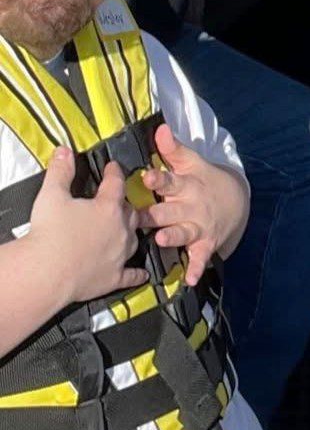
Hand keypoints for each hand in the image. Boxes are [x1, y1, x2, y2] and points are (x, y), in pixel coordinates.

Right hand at [27, 148, 147, 303]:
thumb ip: (61, 171)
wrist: (47, 272)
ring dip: (131, 232)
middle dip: (124, 204)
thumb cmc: (50, 234)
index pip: (116, 183)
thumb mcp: (52, 195)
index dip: (114, 173)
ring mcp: (120, 255)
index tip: (113, 168)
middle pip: (129, 211)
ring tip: (126, 229)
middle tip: (117, 200)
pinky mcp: (114, 278)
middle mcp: (121, 230)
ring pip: (134, 239)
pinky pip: (132, 274)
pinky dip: (137, 273)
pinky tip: (141, 273)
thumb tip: (65, 152)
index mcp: (108, 207)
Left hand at [139, 122, 248, 286]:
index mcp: (186, 186)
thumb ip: (174, 149)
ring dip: (174, 236)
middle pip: (171, 210)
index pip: (171, 181)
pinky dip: (195, 268)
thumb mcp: (193, 163)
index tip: (146, 177)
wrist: (237, 201)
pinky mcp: (205, 244)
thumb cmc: (204, 181)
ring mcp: (199, 227)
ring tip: (162, 239)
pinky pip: (200, 258)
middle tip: (140, 218)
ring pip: (184, 233)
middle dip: (156, 214)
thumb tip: (160, 128)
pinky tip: (189, 279)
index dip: (159, 180)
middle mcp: (192, 207)